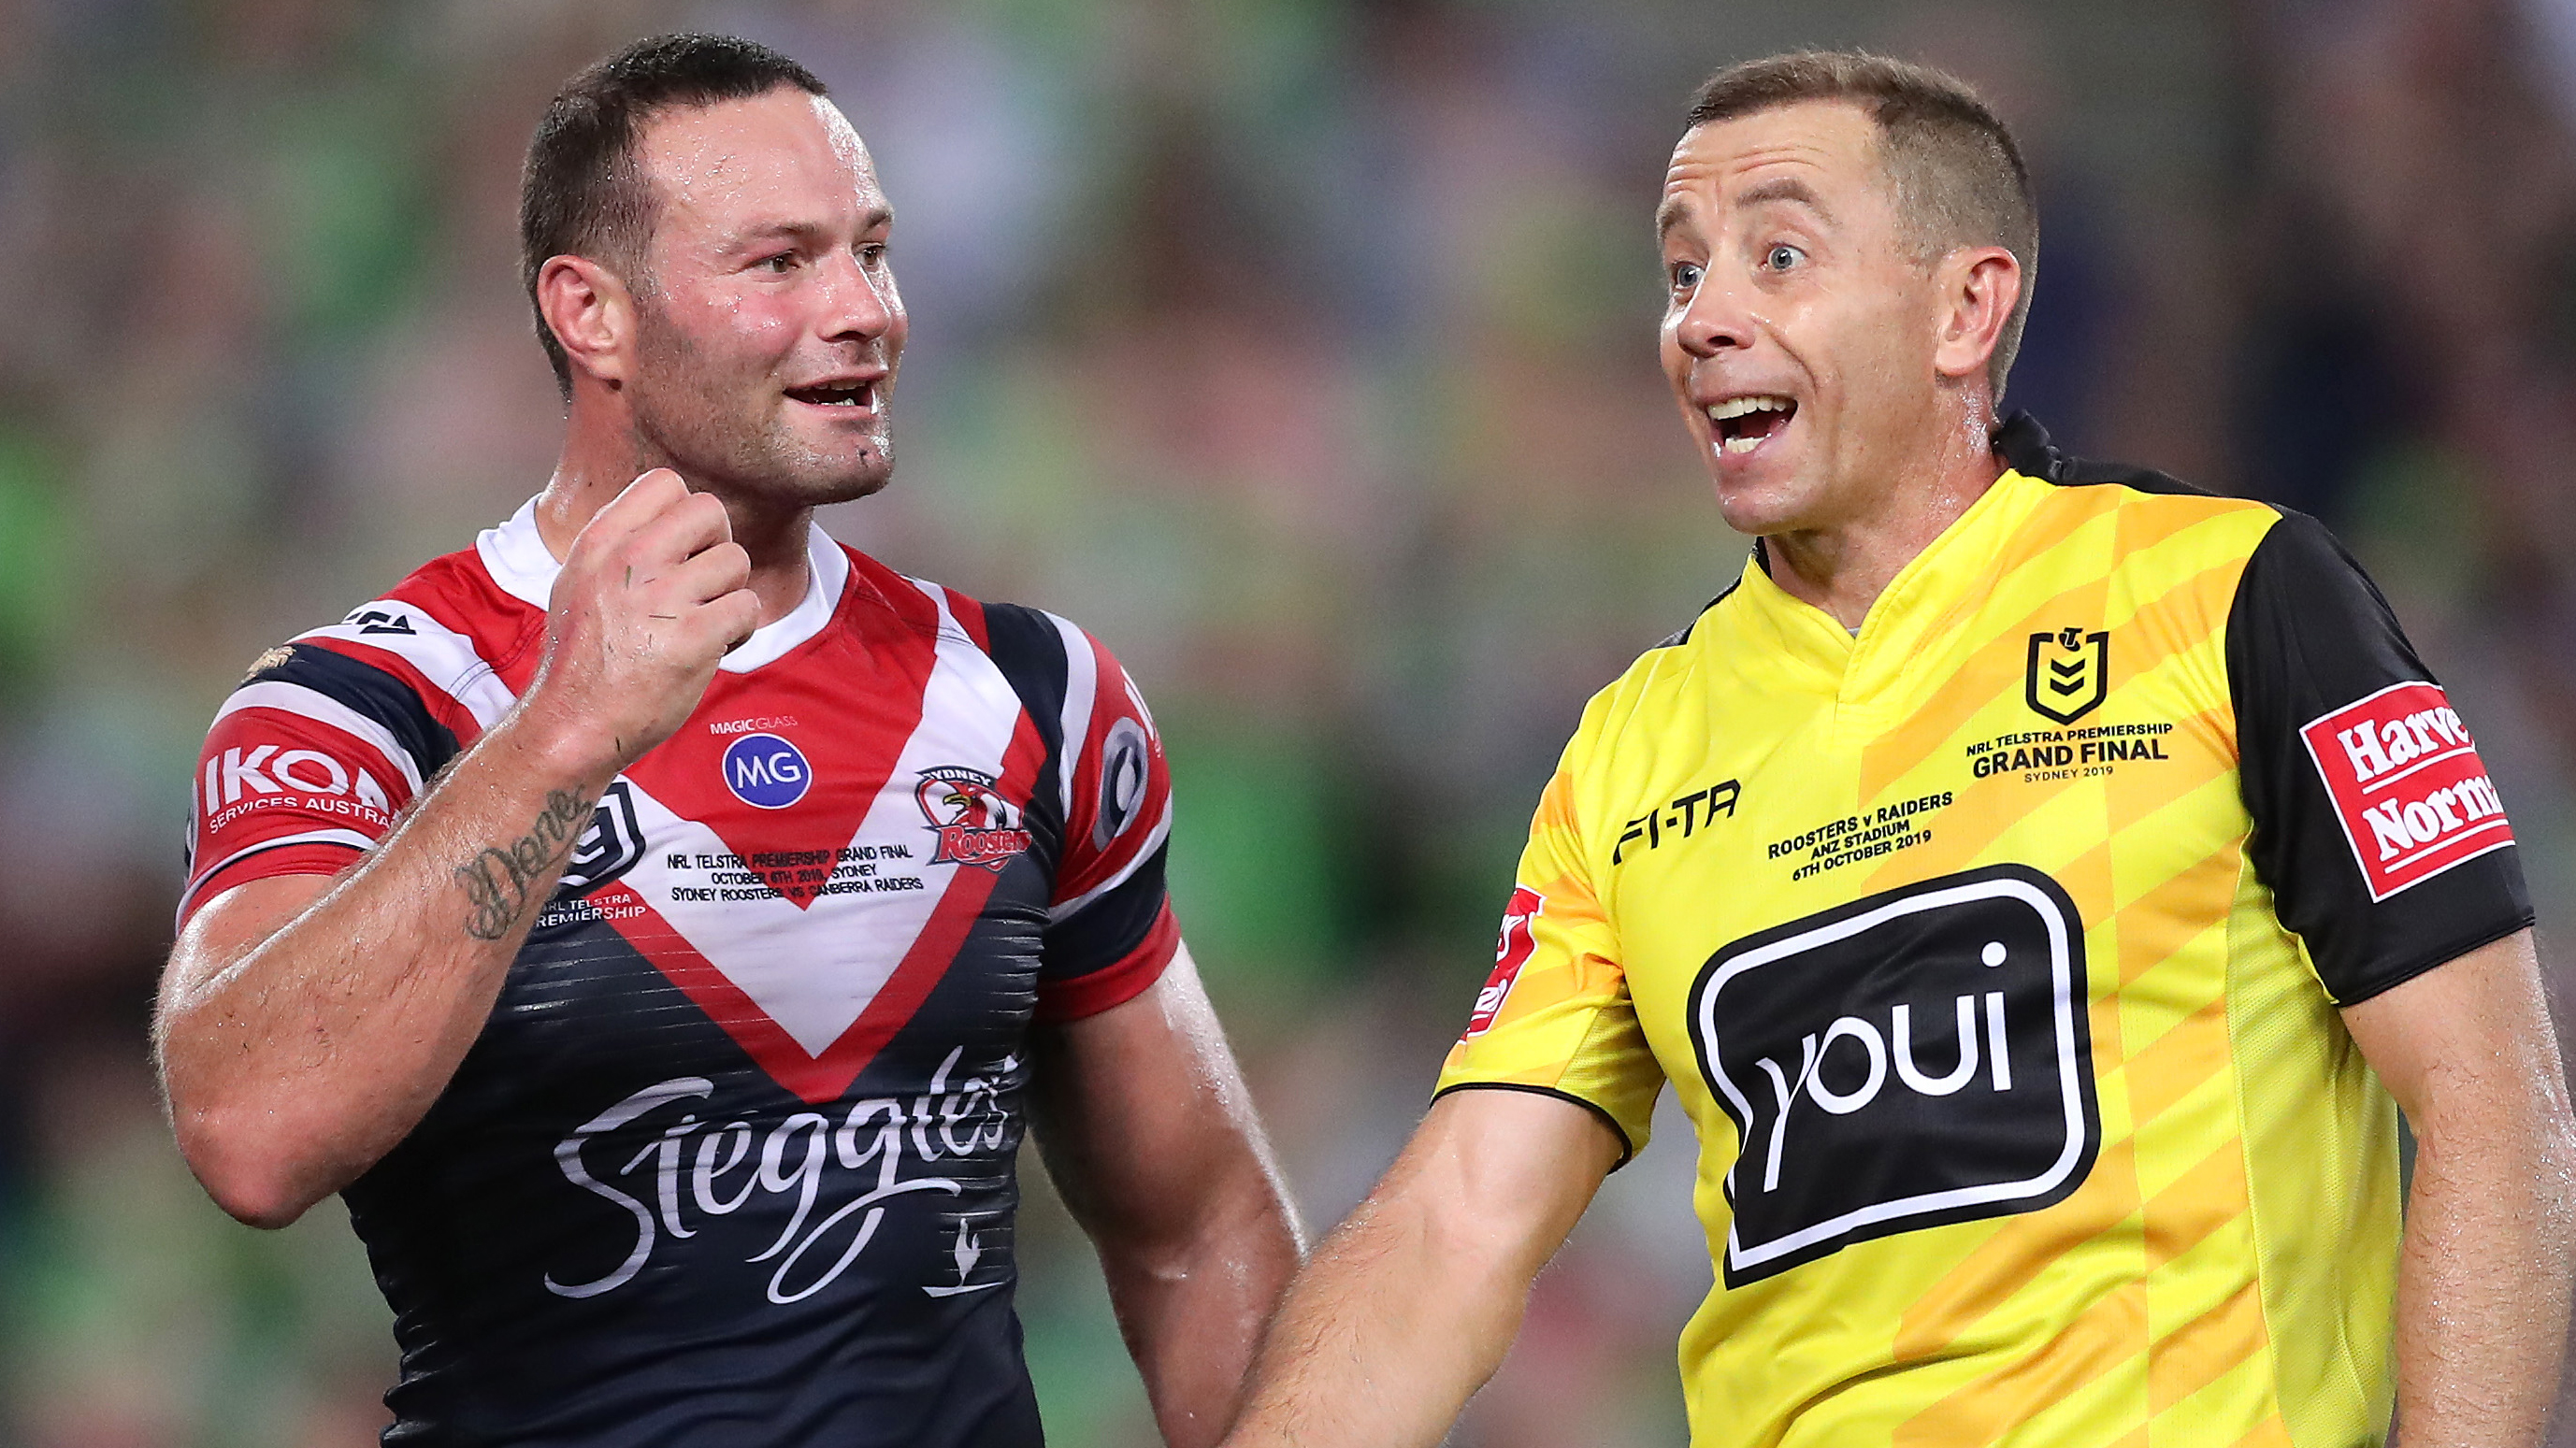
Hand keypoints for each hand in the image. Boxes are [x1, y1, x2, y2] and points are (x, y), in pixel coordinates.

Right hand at [523, 469, 758, 773]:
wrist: (572, 724)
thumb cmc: (581, 658)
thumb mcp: (579, 581)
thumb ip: (620, 544)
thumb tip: (668, 514)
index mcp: (601, 542)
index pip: (666, 483)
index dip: (686, 514)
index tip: (680, 549)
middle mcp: (629, 561)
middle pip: (711, 511)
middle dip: (718, 546)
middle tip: (703, 584)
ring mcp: (662, 598)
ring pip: (736, 561)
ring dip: (731, 593)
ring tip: (703, 622)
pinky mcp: (693, 638)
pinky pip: (748, 608)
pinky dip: (740, 631)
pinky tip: (713, 647)